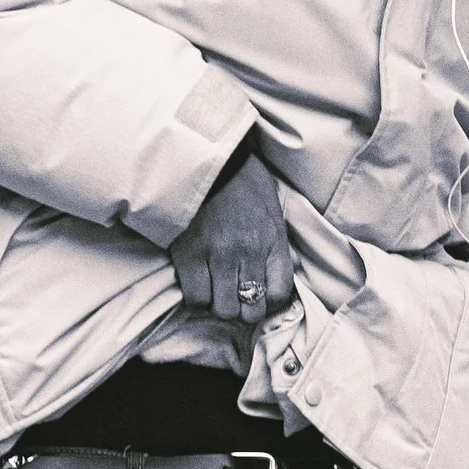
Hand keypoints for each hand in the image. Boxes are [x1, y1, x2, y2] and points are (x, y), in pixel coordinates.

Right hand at [168, 143, 296, 328]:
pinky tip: (197, 284)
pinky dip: (196, 299)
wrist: (206, 158)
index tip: (258, 295)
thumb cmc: (241, 180)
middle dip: (243, 309)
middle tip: (234, 297)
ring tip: (215, 291)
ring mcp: (219, 256)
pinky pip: (195, 299)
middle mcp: (248, 253)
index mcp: (272, 241)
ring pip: (223, 310)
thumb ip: (274, 243)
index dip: (268, 302)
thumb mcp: (271, 208)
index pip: (279, 295)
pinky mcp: (189, 255)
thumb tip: (271, 272)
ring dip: (219, 305)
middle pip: (251, 310)